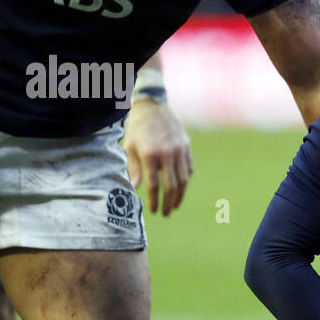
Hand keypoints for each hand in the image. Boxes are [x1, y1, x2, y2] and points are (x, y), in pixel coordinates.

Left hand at [123, 99, 192, 215]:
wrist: (153, 106)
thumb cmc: (137, 127)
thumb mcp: (129, 147)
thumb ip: (133, 168)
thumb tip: (134, 188)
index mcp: (151, 155)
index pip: (154, 185)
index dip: (154, 200)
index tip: (153, 211)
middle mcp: (167, 154)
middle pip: (171, 186)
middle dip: (168, 202)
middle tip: (165, 213)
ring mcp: (179, 150)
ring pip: (183, 179)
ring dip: (179, 195)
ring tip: (174, 205)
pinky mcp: (187, 147)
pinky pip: (189, 169)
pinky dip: (185, 180)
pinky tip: (180, 188)